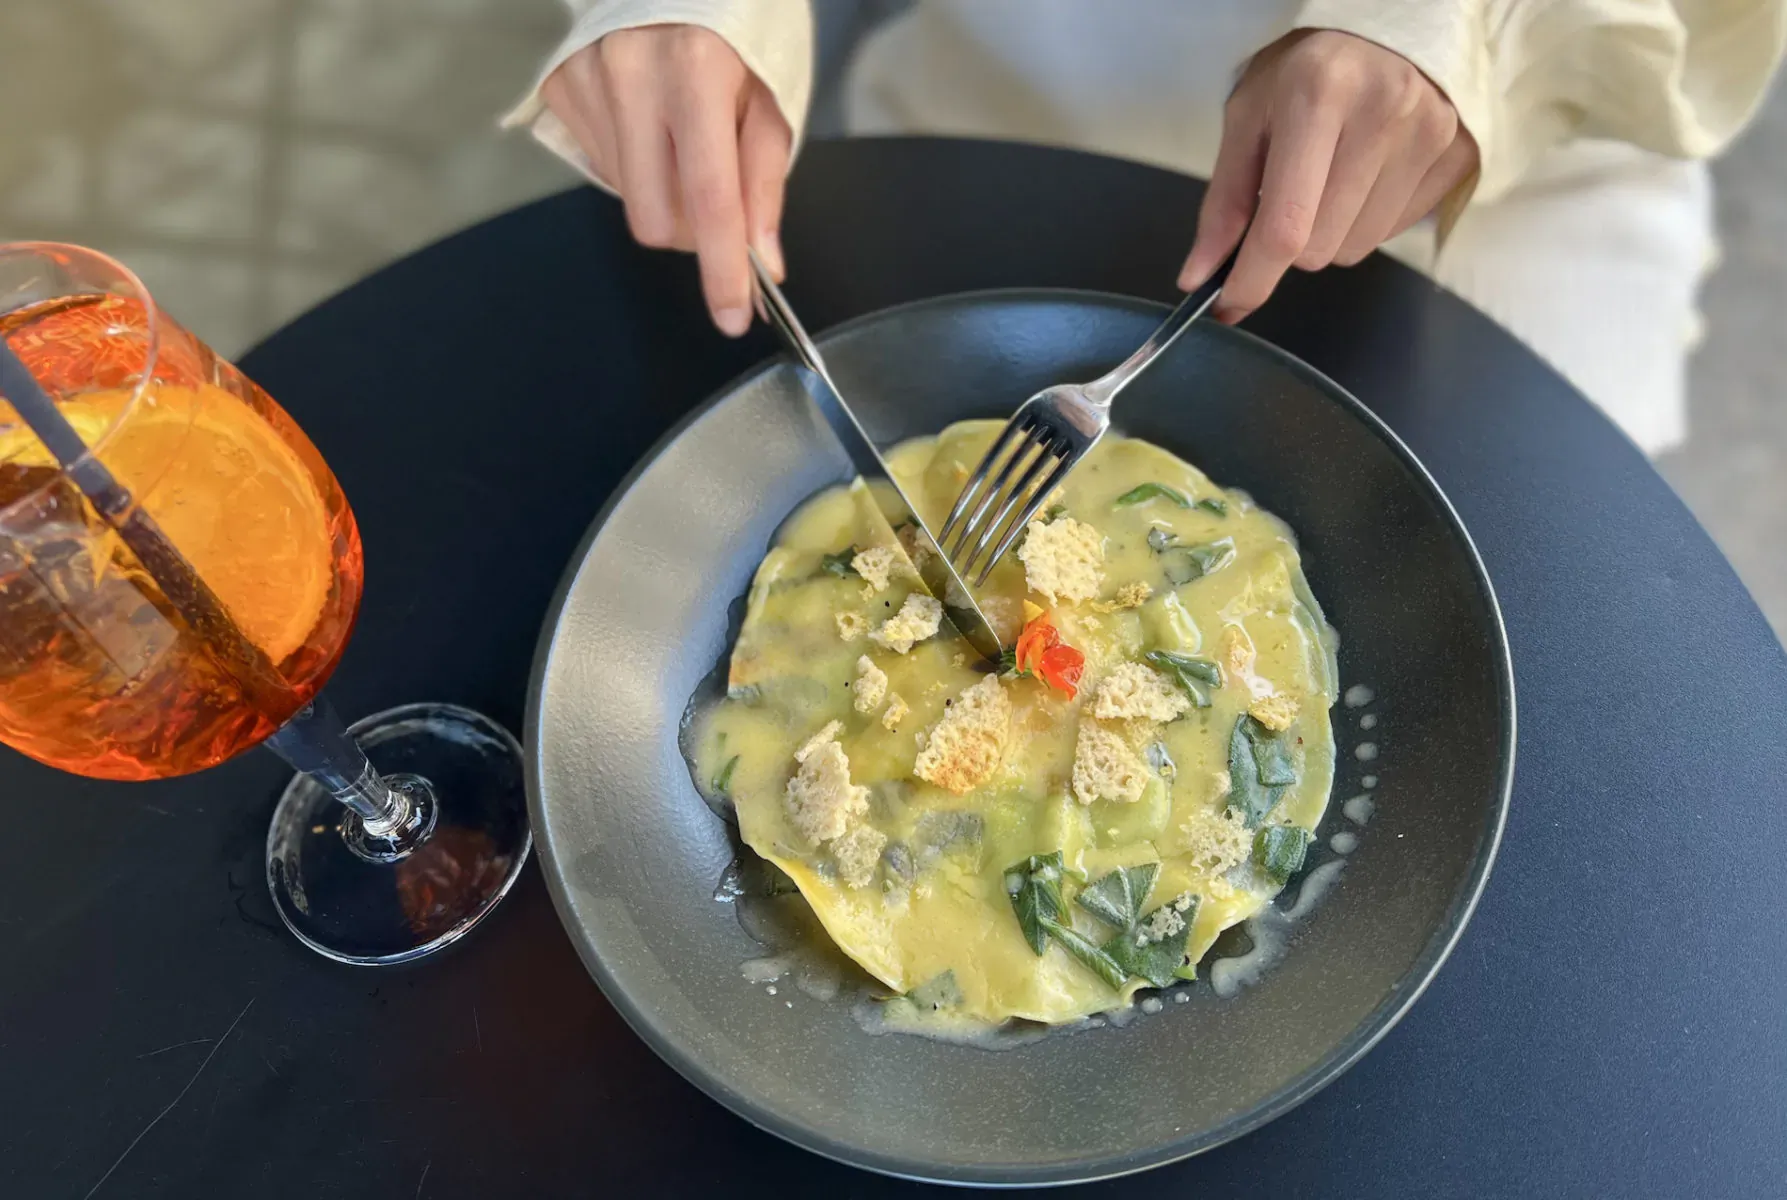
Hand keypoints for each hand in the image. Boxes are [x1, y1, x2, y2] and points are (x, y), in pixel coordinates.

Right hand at [541, 26, 790, 336]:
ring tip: (679, 138)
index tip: (732, 314)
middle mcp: (631, 75)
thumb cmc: (728, 29)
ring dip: (663, 192)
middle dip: (693, 231)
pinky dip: (633, 164)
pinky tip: (647, 124)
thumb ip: (764, 182)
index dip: (722, 269)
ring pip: (629, 200)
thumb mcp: (768, 95)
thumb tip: (761, 260)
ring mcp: (587, 81)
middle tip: (715, 195)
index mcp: (694, 71)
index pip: (709, 198)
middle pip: (657, 219)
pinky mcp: (559, 86)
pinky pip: (601, 168)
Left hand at [1180, 30, 1478, 321]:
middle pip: (1319, 247)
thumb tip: (1200, 277)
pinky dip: (1369, 218)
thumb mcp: (1250, 116)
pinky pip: (1394, 233)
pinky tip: (1368, 172)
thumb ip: (1224, 203)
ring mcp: (1430, 134)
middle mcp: (1383, 113)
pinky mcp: (1457, 154)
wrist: (1389, 26)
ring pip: (1357, 249)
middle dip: (1291, 239)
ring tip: (1333, 174)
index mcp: (1319, 96)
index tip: (1228, 305)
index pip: (1285, 225)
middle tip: (1292, 191)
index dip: (1252, 279)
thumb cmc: (1308, 70)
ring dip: (1331, 232)